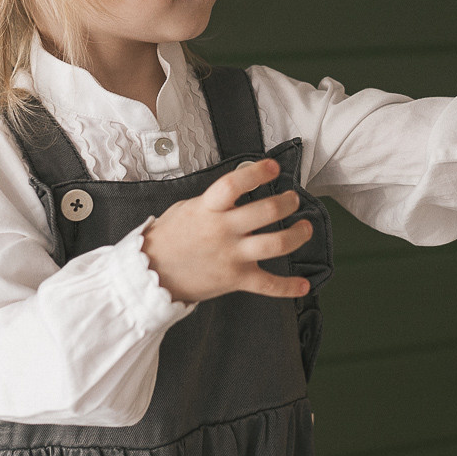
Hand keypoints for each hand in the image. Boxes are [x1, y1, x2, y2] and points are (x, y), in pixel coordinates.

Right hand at [139, 158, 313, 303]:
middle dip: (288, 202)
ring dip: (297, 234)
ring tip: (305, 227)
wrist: (151, 275)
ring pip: (275, 244)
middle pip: (266, 211)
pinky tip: (303, 286)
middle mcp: (223, 230)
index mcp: (208, 208)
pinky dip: (288, 287)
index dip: (257, 173)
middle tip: (294, 199)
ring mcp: (231, 256)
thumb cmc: (169, 239)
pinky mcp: (235, 279)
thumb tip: (239, 188)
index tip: (273, 167)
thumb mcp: (186, 208)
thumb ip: (213, 200)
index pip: (235, 184)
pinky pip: (268, 285)